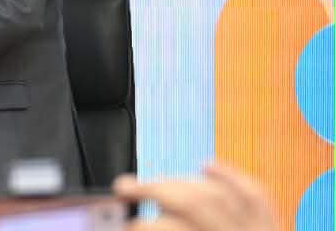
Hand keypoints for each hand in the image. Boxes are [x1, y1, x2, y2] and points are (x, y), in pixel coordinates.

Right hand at [113, 162, 276, 230]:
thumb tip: (132, 225)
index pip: (165, 228)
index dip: (136, 222)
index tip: (117, 220)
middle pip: (191, 201)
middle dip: (151, 188)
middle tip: (123, 188)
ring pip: (217, 192)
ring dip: (181, 181)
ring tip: (155, 182)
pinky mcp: (272, 228)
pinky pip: (253, 193)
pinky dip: (228, 175)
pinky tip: (207, 165)